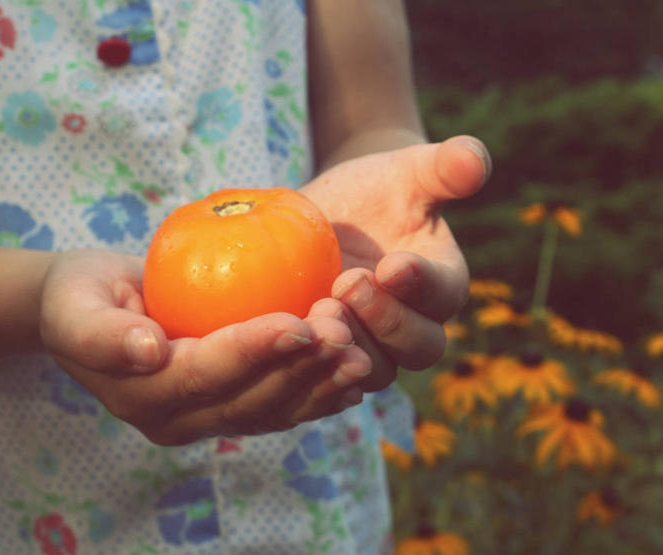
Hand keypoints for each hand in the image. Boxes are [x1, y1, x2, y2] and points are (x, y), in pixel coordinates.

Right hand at [39, 249, 369, 444]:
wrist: (91, 312)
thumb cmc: (80, 296)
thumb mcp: (73, 304)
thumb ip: (100, 333)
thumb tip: (148, 353)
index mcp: (142, 396)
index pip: (206, 373)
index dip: (254, 351)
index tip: (300, 324)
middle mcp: (177, 421)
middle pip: (250, 399)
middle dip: (301, 370)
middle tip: (345, 335)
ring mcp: (205, 421)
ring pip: (273, 410)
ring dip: (320, 386)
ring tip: (360, 357)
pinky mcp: (228, 410)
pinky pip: (279, 408)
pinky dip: (317, 395)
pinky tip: (351, 377)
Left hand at [302, 135, 489, 388]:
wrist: (336, 215)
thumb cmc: (379, 190)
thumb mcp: (407, 172)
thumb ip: (443, 167)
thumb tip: (476, 156)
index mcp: (443, 285)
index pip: (444, 295)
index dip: (421, 285)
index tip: (391, 264)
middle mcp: (415, 326)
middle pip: (417, 347)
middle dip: (383, 320)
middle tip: (345, 285)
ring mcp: (373, 347)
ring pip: (375, 370)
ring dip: (349, 348)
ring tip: (317, 311)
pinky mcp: (333, 357)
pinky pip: (330, 377)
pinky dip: (314, 365)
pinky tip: (289, 338)